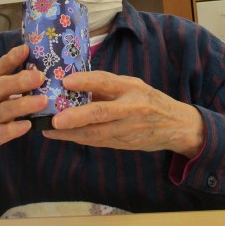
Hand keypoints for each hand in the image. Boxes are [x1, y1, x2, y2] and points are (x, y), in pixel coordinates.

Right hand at [0, 44, 46, 190]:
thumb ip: (9, 84)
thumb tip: (36, 70)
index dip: (10, 58)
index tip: (26, 49)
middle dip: (19, 80)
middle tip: (40, 76)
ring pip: (1, 110)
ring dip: (22, 105)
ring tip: (42, 101)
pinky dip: (14, 129)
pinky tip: (28, 125)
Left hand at [43, 71, 204, 157]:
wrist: (175, 126)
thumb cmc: (149, 100)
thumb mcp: (133, 86)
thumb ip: (107, 86)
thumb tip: (75, 84)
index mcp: (131, 88)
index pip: (107, 81)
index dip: (86, 81)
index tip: (66, 81)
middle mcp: (130, 108)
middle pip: (101, 112)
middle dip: (76, 117)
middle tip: (55, 120)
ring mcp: (127, 128)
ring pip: (97, 133)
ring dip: (71, 133)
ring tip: (49, 130)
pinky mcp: (124, 143)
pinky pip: (98, 141)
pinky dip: (80, 139)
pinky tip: (63, 136)